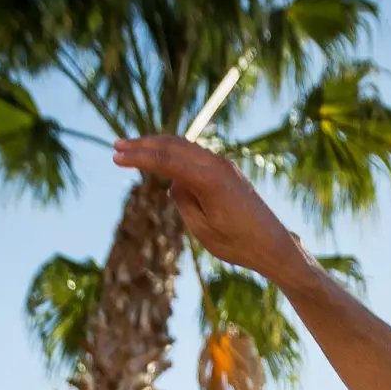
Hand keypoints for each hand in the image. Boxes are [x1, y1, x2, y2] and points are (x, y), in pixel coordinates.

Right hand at [112, 134, 300, 278]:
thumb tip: (173, 183)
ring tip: (133, 149)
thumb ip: (184, 202)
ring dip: (158, 146)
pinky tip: (160, 159)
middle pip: (173, 146)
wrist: (274, 245)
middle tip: (117, 146)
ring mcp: (223, 165)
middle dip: (143, 145)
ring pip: (184, 147)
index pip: (166, 161)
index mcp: (209, 180)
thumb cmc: (239, 244)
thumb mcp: (203, 230)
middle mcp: (217, 165)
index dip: (139, 158)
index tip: (116, 157)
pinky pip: (195, 156)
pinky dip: (174, 154)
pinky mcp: (226, 171)